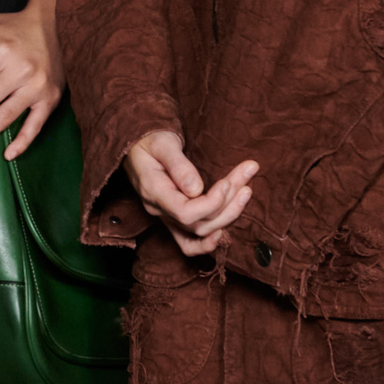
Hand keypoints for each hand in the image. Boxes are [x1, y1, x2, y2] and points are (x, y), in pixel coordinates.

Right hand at [124, 130, 257, 257]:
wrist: (136, 144)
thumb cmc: (149, 140)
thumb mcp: (162, 143)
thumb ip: (178, 165)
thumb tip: (196, 189)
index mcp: (153, 191)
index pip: (185, 212)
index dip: (212, 203)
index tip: (229, 183)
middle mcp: (159, 210)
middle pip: (199, 223)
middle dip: (228, 203)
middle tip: (246, 176)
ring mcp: (166, 217)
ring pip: (201, 231)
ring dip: (228, 215)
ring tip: (246, 191)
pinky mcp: (174, 218)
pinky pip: (188, 243)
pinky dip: (207, 243)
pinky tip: (225, 232)